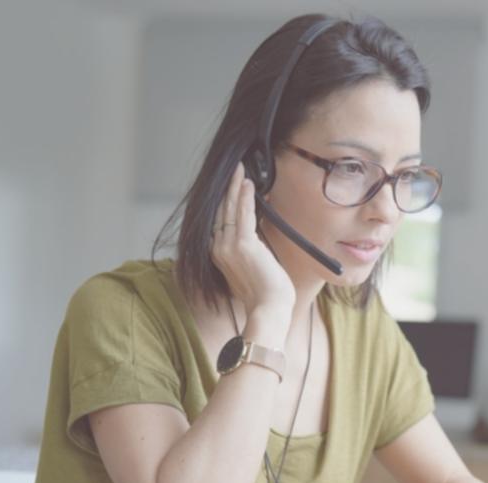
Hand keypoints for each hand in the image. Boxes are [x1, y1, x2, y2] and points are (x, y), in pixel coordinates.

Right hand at [210, 162, 295, 317]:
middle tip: (234, 170)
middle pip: (221, 211)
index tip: (233, 187)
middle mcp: (218, 248)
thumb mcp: (252, 268)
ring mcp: (228, 246)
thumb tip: (257, 235)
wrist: (269, 308)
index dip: (226, 203)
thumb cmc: (265, 294)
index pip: (220, 222)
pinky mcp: (244, 244)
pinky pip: (243, 214)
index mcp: (218, 255)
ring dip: (235, 187)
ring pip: (230, 209)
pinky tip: (248, 183)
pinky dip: (245, 197)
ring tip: (240, 169)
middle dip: (228, 189)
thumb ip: (249, 250)